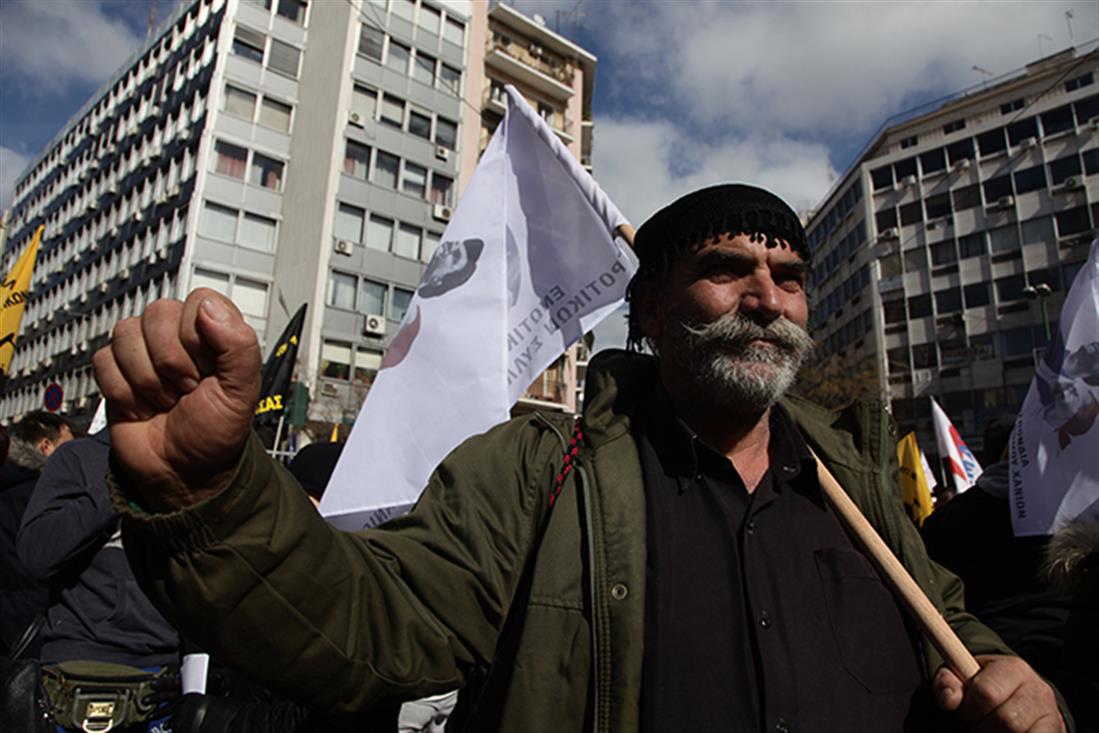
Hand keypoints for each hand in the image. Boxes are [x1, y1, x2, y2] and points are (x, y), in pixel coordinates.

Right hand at [93, 289, 260, 510]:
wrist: (183, 471)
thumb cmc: (216, 432)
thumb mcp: (242, 392)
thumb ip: (239, 345)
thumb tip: (209, 307)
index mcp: (216, 332)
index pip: (199, 301)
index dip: (199, 337)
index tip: (208, 369)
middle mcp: (178, 335)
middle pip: (157, 314)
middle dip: (172, 363)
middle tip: (187, 390)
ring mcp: (144, 351)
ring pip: (125, 335)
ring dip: (147, 381)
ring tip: (166, 399)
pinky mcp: (115, 371)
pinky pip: (103, 361)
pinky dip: (124, 394)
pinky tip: (143, 407)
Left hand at [934, 654, 1064, 731]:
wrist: (1021, 701)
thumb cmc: (985, 688)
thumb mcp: (962, 677)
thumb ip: (947, 682)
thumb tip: (949, 700)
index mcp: (1012, 668)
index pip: (986, 692)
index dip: (969, 708)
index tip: (965, 712)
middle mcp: (1036, 689)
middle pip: (1005, 719)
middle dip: (983, 727)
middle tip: (977, 724)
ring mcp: (1050, 713)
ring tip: (991, 730)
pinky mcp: (1056, 731)